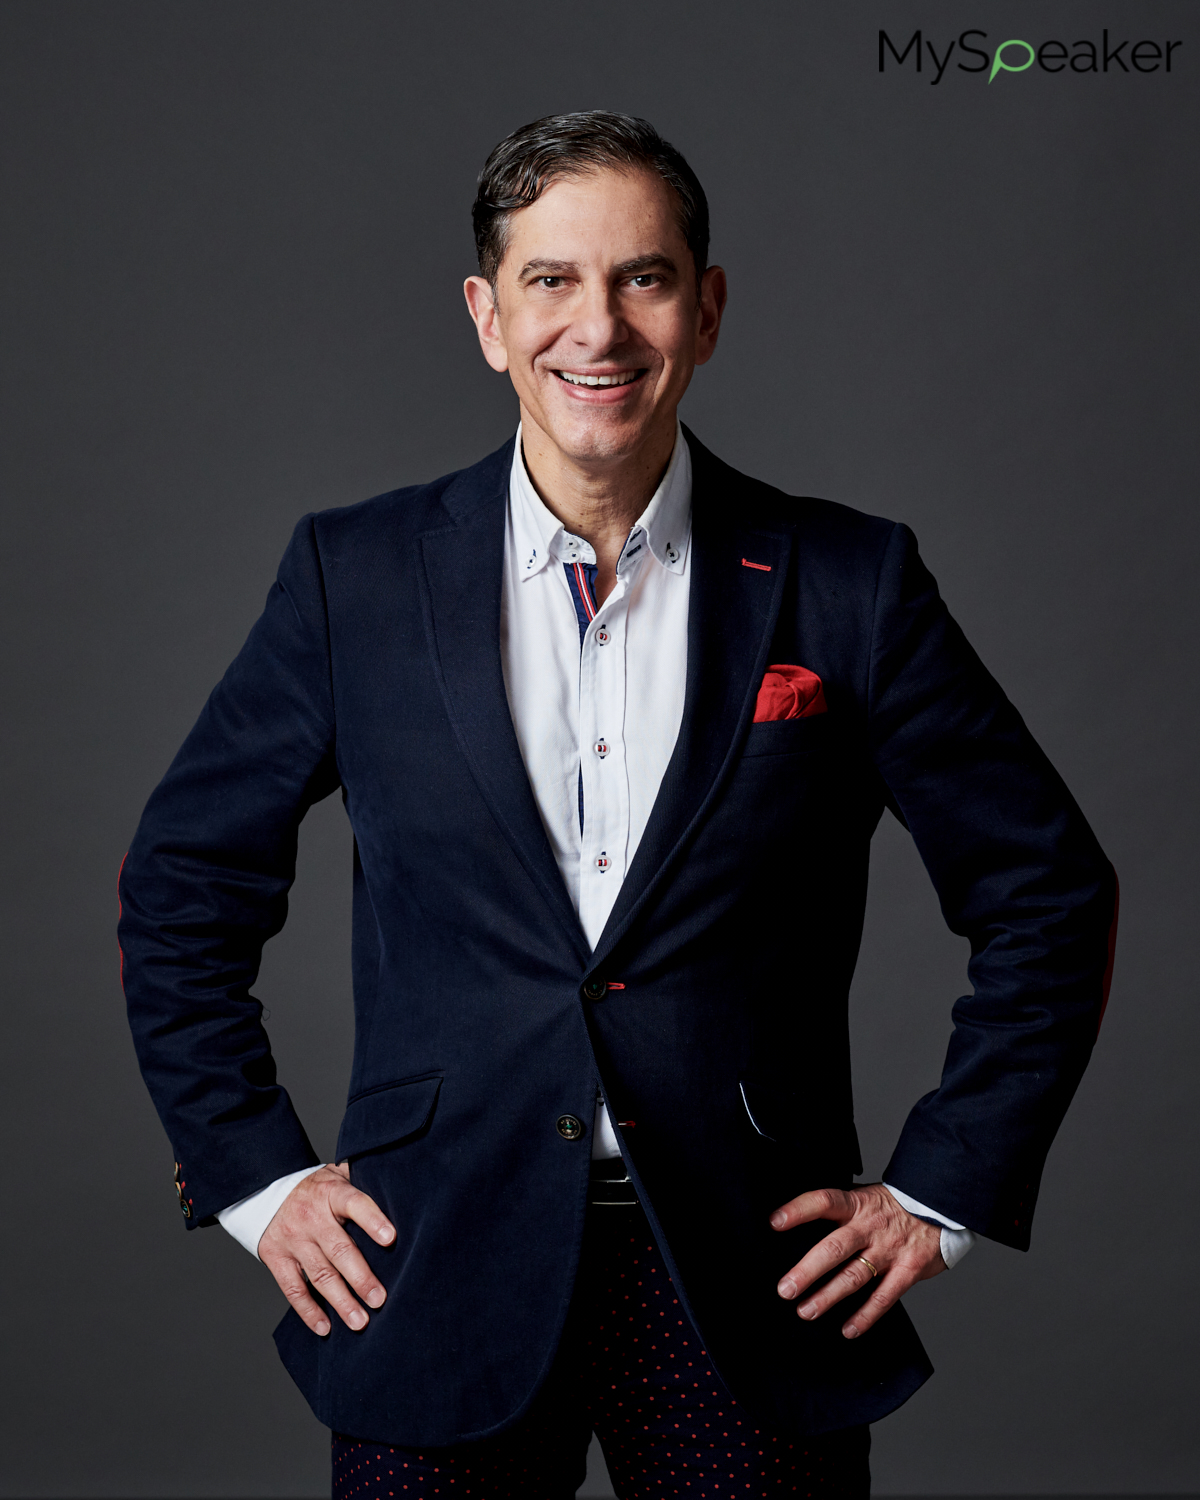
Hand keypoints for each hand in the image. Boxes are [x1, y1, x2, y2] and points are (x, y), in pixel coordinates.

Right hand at [258, 1163, 395, 1336]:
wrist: (269, 1190)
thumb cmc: (319, 1188)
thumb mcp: (340, 1175)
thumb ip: (365, 1184)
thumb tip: (402, 1193)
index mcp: (332, 1193)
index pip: (355, 1204)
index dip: (373, 1220)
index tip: (391, 1238)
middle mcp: (311, 1217)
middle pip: (339, 1249)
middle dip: (361, 1278)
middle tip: (379, 1299)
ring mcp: (292, 1239)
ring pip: (319, 1275)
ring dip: (341, 1301)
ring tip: (359, 1321)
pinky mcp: (276, 1259)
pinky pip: (293, 1289)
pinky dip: (309, 1311)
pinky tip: (325, 1327)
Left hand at [770, 1183, 944, 1338]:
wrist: (941, 1205)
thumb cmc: (894, 1204)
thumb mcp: (866, 1196)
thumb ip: (841, 1210)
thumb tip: (802, 1224)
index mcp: (857, 1203)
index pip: (824, 1201)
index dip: (799, 1210)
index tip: (775, 1222)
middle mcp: (871, 1226)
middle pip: (835, 1247)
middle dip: (807, 1271)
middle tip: (785, 1289)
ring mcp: (890, 1249)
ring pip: (855, 1276)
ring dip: (828, 1296)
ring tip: (806, 1311)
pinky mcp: (908, 1270)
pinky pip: (884, 1297)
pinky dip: (865, 1316)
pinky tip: (848, 1329)